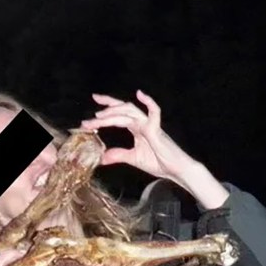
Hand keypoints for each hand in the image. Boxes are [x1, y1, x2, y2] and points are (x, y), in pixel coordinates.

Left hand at [81, 90, 228, 208]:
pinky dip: (148, 102)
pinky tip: (140, 95)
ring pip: (130, 112)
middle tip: (90, 116)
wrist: (176, 170)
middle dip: (106, 109)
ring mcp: (149, 124)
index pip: (119, 115)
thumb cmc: (159, 162)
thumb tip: (102, 157)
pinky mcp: (156, 130)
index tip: (92, 110)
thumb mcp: (133, 158)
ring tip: (99, 117)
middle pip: (122, 109)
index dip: (106, 110)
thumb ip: (118, 155)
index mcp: (136, 128)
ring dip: (114, 112)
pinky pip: (154, 113)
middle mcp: (142, 123)